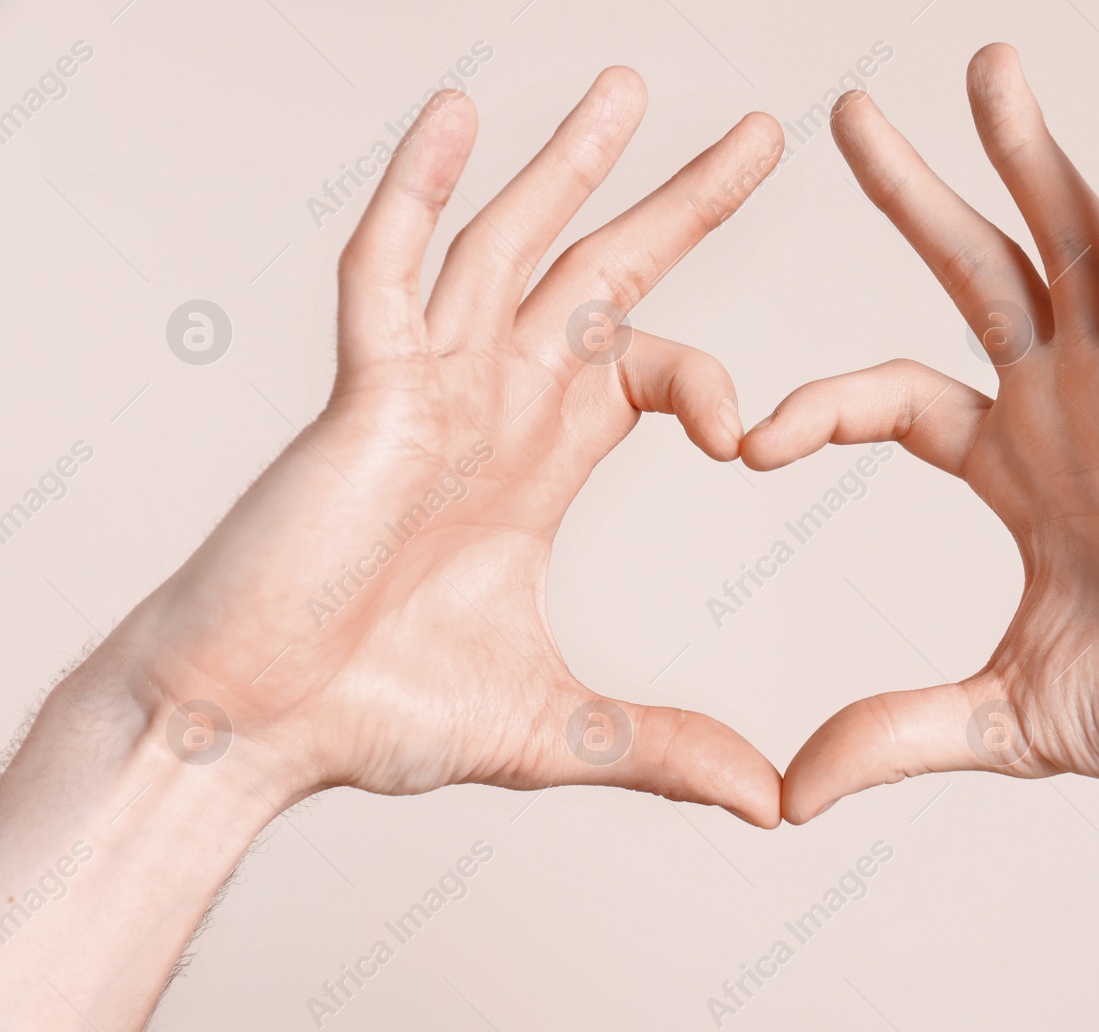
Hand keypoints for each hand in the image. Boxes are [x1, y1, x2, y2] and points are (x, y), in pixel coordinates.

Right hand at [107, 70, 783, 823]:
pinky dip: (416, 190)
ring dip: (566, 165)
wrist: (256, 727)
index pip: (654, 370)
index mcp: (540, 460)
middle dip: (680, 204)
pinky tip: (456, 116)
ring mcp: (426, 385)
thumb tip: (772, 805)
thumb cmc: (376, 713)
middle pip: (605, 275)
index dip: (720, 385)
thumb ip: (666, 749)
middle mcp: (492, 404)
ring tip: (625, 88)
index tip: (760, 442)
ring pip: (506, 245)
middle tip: (759, 134)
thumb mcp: (559, 728)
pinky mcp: (362, 391)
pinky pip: (388, 268)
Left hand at [745, 45, 1098, 821]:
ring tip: (983, 64)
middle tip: (847, 117)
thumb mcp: (1003, 713)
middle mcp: (1070, 404)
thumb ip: (894, 733)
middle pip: (976, 274)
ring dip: (1026, 150)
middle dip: (913, 196)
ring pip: (1069, 238)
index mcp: (1018, 465)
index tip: (745, 445)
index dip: (817, 405)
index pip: (894, 395)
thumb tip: (788, 795)